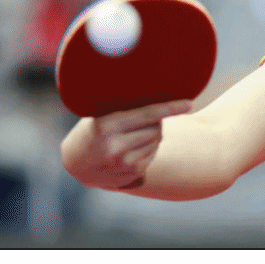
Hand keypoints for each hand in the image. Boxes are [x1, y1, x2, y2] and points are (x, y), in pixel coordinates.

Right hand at [62, 99, 192, 189]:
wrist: (74, 162)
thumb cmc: (92, 128)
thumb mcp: (100, 113)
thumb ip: (124, 105)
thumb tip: (158, 88)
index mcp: (106, 126)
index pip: (148, 114)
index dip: (171, 108)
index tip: (189, 104)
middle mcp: (114, 147)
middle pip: (156, 128)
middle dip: (155, 121)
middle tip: (140, 119)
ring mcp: (122, 165)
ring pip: (157, 141)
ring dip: (152, 134)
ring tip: (132, 134)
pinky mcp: (131, 175)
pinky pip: (153, 155)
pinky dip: (149, 148)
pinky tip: (132, 147)